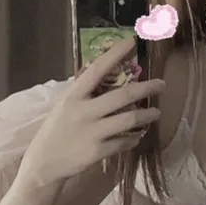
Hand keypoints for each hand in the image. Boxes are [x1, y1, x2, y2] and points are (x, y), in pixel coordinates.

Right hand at [20, 38, 164, 185]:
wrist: (44, 163)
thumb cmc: (55, 131)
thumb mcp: (64, 106)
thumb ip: (83, 93)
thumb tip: (106, 76)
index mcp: (73, 96)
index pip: (97, 70)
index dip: (115, 54)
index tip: (132, 41)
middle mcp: (84, 112)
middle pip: (122, 96)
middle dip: (146, 88)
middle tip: (161, 84)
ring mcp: (92, 132)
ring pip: (128, 120)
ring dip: (146, 115)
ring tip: (156, 112)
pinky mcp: (97, 151)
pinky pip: (123, 142)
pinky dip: (134, 138)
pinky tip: (138, 135)